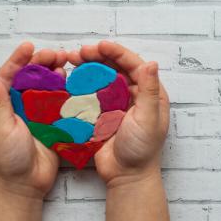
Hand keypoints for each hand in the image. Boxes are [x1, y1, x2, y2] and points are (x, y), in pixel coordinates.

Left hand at [0, 42, 66, 197]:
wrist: (25, 184)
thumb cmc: (7, 159)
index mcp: (0, 106)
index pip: (9, 76)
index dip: (19, 60)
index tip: (29, 46)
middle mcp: (18, 106)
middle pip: (30, 78)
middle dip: (42, 63)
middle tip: (57, 54)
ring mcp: (36, 113)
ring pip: (47, 87)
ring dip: (56, 73)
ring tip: (66, 63)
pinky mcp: (52, 122)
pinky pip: (60, 103)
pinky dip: (67, 91)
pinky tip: (73, 83)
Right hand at [67, 41, 169, 186]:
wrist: (126, 175)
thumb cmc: (142, 149)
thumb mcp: (148, 118)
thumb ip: (149, 90)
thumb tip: (151, 63)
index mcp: (150, 93)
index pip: (134, 65)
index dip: (117, 53)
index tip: (100, 45)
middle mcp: (134, 95)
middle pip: (115, 68)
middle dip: (98, 57)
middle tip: (79, 52)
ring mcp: (117, 104)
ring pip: (102, 78)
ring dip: (88, 68)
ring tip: (71, 61)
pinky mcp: (102, 114)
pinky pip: (91, 94)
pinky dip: (81, 85)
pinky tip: (69, 79)